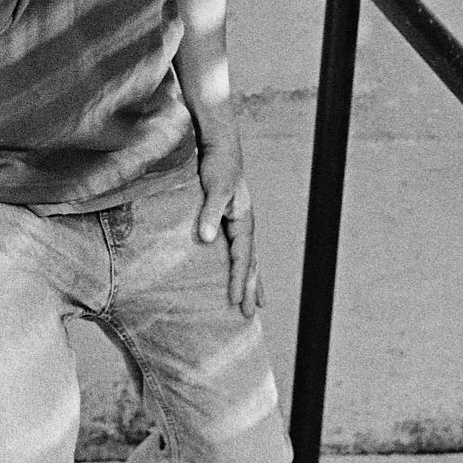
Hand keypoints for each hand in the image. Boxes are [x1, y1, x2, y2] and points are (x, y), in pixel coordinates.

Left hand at [198, 141, 261, 317]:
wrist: (221, 148)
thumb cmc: (217, 167)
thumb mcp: (214, 189)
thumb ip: (209, 213)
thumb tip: (206, 239)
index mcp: (243, 221)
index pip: (242, 258)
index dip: (239, 280)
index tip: (236, 301)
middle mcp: (246, 225)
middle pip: (251, 263)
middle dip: (251, 289)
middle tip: (250, 314)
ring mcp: (240, 223)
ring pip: (249, 259)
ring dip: (252, 281)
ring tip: (256, 302)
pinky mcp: (231, 220)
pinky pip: (239, 249)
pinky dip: (242, 265)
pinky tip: (239, 273)